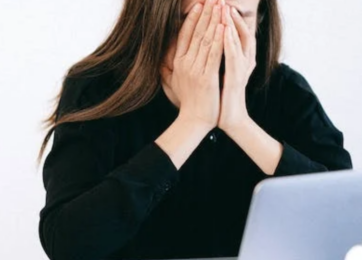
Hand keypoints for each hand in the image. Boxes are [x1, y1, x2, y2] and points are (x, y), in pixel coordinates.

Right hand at [160, 0, 224, 130]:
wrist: (193, 120)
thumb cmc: (188, 102)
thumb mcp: (175, 82)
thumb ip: (170, 69)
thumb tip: (163, 60)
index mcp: (178, 63)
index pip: (185, 35)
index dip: (192, 18)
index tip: (199, 3)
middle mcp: (184, 64)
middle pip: (196, 33)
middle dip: (206, 13)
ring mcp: (195, 70)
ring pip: (205, 40)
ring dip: (214, 20)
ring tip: (221, 5)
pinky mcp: (206, 78)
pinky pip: (214, 54)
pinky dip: (219, 39)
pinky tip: (224, 26)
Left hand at [219, 5, 256, 132]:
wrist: (228, 119)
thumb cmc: (219, 98)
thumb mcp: (214, 75)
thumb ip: (211, 61)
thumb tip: (198, 49)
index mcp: (235, 59)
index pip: (230, 33)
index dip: (223, 18)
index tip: (212, 5)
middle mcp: (242, 60)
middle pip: (237, 32)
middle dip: (228, 15)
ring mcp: (241, 68)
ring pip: (238, 40)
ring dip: (231, 23)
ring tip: (224, 8)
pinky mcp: (237, 77)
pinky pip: (234, 56)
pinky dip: (230, 42)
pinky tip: (224, 30)